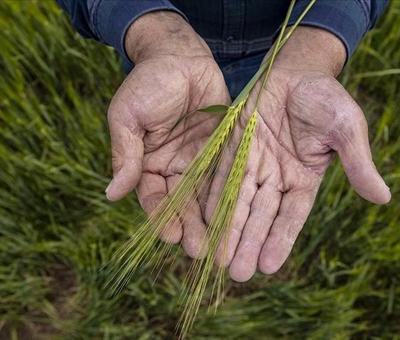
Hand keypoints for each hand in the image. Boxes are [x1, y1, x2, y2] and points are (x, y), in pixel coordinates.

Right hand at [105, 12, 229, 256]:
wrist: (180, 56)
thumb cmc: (148, 83)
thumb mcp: (128, 117)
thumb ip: (125, 155)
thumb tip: (111, 194)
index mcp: (148, 164)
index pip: (153, 198)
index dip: (160, 217)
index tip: (169, 236)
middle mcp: (174, 168)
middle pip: (182, 204)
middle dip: (189, 227)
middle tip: (200, 251)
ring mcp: (199, 160)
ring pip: (205, 196)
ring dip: (211, 220)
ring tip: (220, 244)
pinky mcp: (222, 150)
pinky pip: (226, 175)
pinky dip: (229, 196)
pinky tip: (238, 215)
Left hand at [206, 27, 390, 281]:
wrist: (295, 69)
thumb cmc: (325, 97)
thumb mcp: (347, 128)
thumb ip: (358, 162)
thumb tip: (383, 198)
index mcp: (304, 178)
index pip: (291, 216)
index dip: (280, 239)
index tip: (268, 266)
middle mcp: (276, 177)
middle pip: (260, 216)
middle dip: (249, 243)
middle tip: (237, 274)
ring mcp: (253, 163)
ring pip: (238, 201)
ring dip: (228, 228)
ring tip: (218, 258)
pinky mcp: (232, 146)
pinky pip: (221, 174)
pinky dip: (212, 196)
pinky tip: (203, 219)